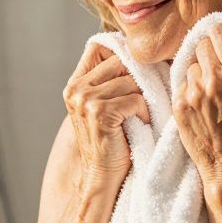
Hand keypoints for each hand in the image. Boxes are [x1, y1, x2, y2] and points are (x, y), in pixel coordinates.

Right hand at [63, 42, 150, 189]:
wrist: (102, 174)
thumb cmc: (111, 140)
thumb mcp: (103, 105)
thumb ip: (108, 80)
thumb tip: (136, 51)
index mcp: (75, 83)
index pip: (99, 47)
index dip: (122, 54)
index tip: (136, 71)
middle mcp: (76, 89)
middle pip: (119, 61)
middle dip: (138, 77)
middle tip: (146, 97)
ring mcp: (85, 100)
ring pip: (131, 81)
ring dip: (144, 98)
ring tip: (142, 115)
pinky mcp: (100, 113)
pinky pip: (135, 99)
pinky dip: (145, 112)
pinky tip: (141, 124)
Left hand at [173, 24, 221, 188]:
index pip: (219, 31)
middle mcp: (214, 80)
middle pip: (202, 44)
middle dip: (211, 52)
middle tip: (221, 69)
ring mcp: (193, 93)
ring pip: (190, 64)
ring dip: (200, 72)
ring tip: (213, 92)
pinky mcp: (178, 105)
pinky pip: (181, 83)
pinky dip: (190, 89)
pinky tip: (203, 105)